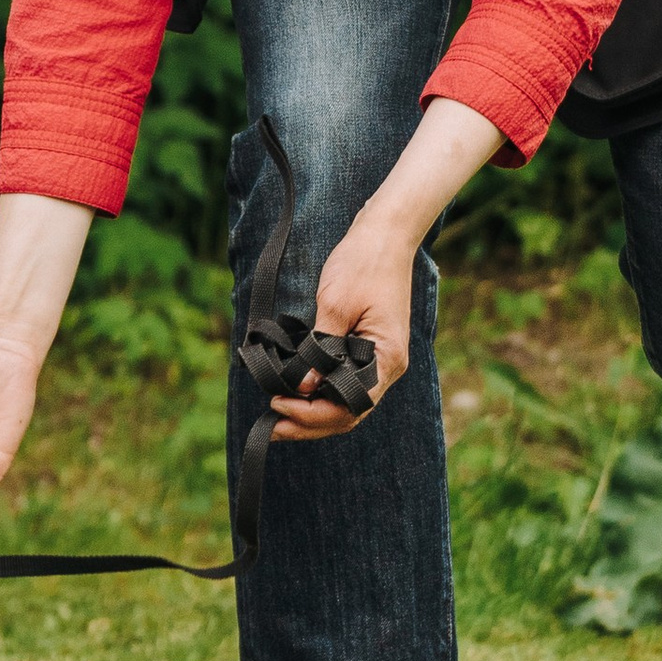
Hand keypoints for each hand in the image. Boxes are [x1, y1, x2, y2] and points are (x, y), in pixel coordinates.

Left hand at [262, 99, 507, 444]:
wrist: (386, 232)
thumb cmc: (363, 263)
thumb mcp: (335, 304)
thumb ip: (319, 350)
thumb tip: (301, 387)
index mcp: (386, 359)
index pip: (348, 406)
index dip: (311, 414)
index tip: (278, 406)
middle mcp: (387, 365)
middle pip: (348, 411)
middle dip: (310, 422)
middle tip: (273, 427)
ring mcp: (380, 357)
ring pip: (347, 400)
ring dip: (314, 411)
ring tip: (280, 415)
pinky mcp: (370, 346)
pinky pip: (346, 380)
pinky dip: (323, 391)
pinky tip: (299, 391)